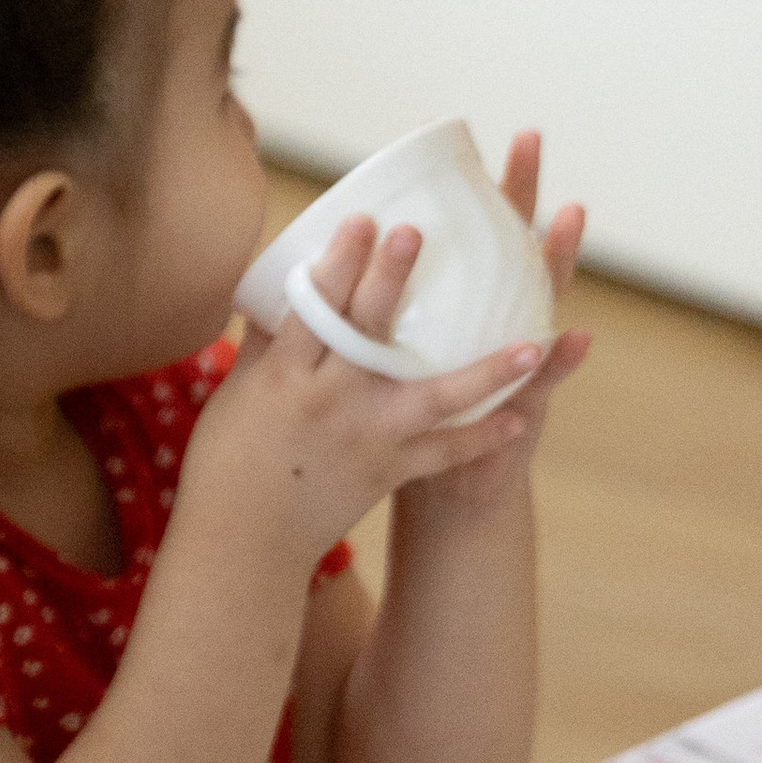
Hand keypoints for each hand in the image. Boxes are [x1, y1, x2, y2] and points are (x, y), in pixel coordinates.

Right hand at [196, 193, 578, 571]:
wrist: (245, 543)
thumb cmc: (228, 463)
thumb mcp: (238, 394)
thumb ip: (265, 343)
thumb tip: (281, 287)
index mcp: (283, 377)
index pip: (310, 307)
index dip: (335, 261)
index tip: (361, 218)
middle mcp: (326, 400)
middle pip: (363, 330)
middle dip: (389, 278)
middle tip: (417, 232)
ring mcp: (364, 437)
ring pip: (431, 397)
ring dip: (486, 371)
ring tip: (533, 345)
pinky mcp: (388, 472)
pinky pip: (443, 453)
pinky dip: (480, 438)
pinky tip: (519, 418)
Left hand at [391, 130, 588, 523]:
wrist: (444, 501)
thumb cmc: (400, 425)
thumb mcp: (384, 363)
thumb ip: (353, 316)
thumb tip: (307, 256)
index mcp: (452, 311)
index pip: (465, 235)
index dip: (475, 188)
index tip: (482, 132)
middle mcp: (487, 325)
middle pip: (502, 249)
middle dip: (519, 195)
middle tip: (530, 139)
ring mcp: (506, 361)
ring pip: (529, 303)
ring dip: (551, 261)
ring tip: (569, 214)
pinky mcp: (514, 410)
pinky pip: (538, 383)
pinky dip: (559, 365)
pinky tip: (581, 338)